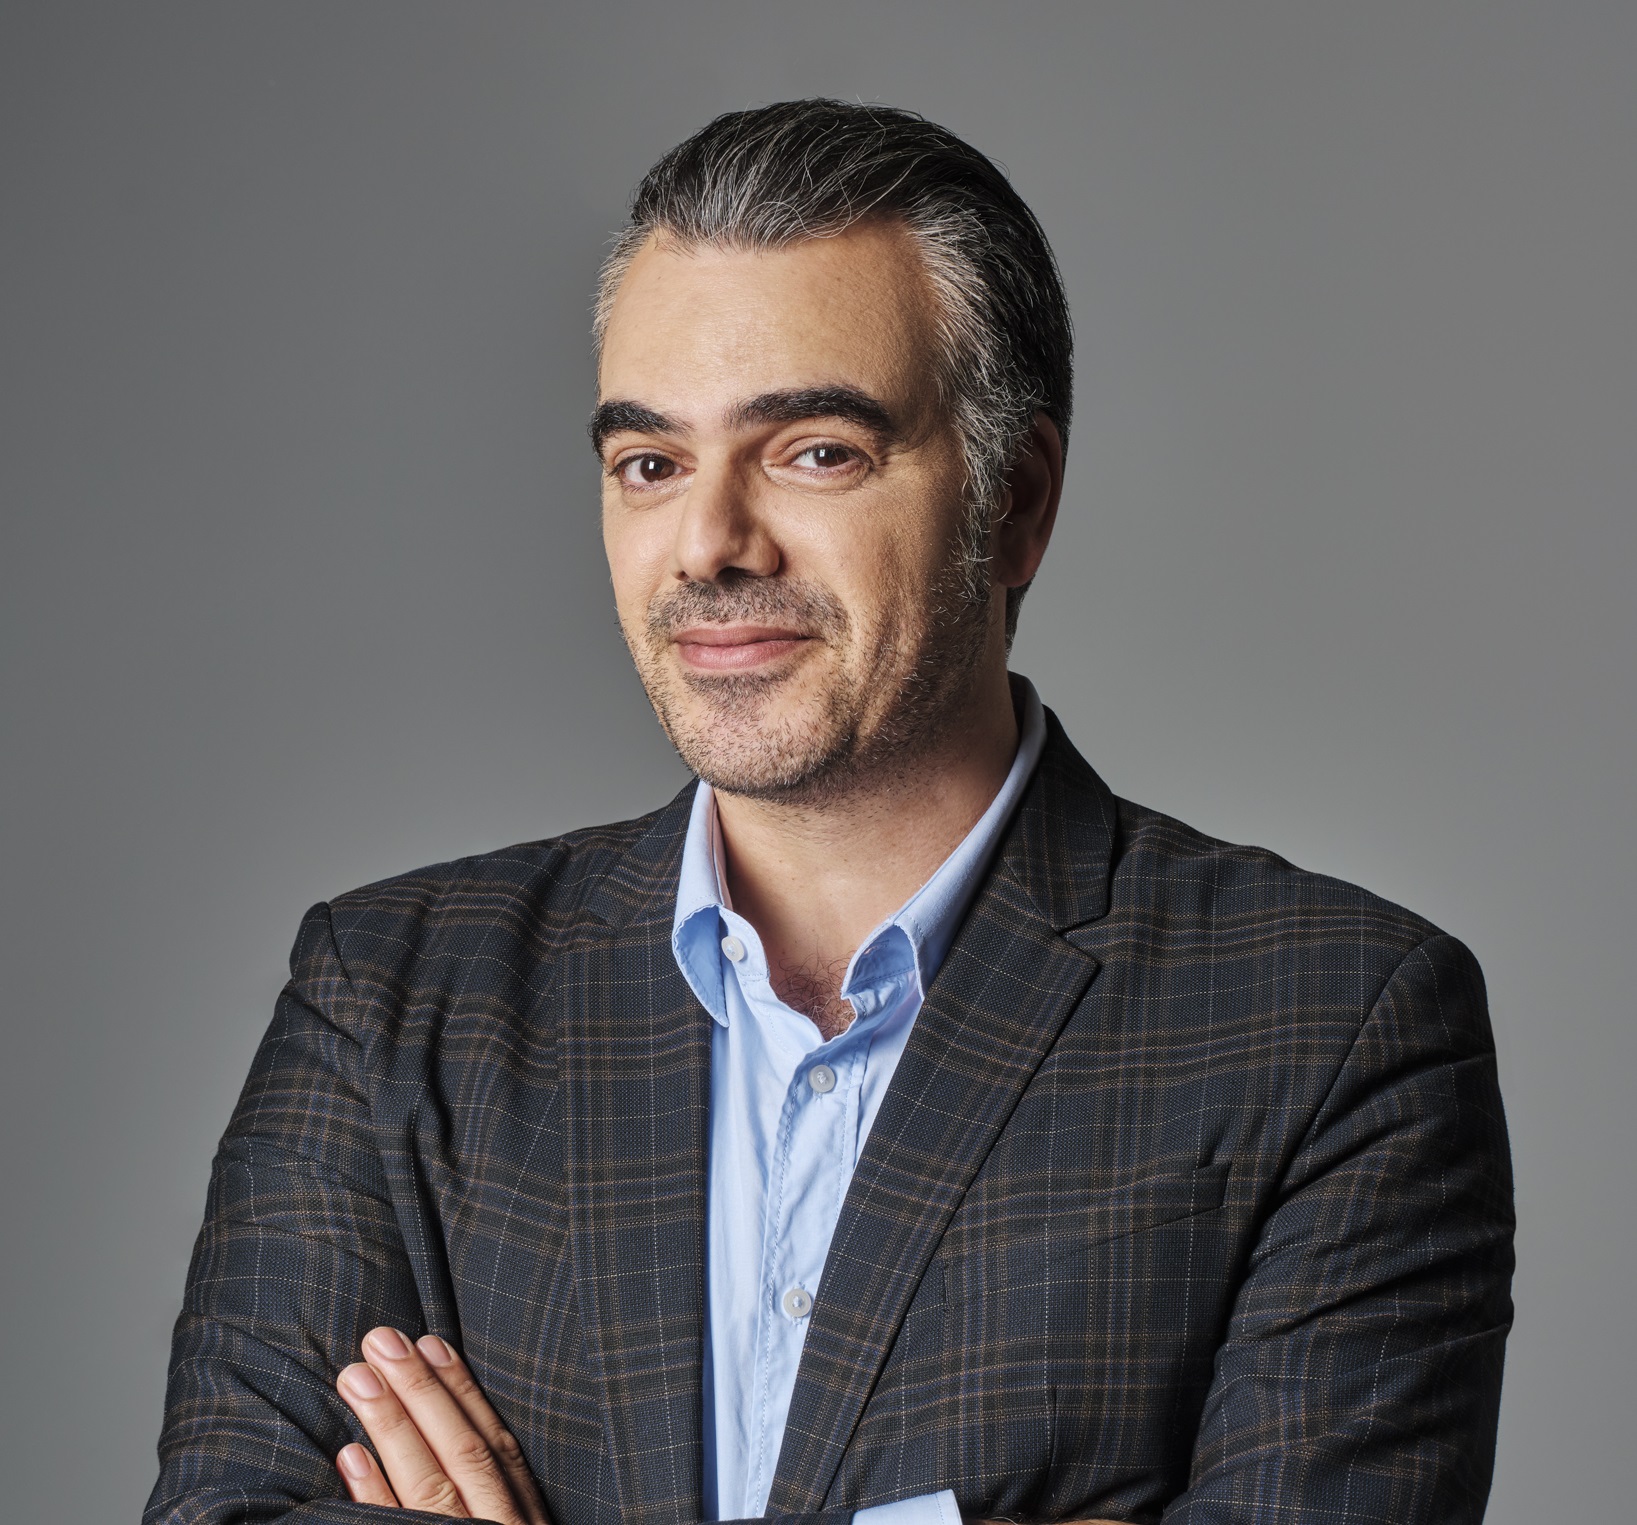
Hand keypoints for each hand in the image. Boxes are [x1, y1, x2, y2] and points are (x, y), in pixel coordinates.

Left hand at [334, 1326, 549, 1522]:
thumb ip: (498, 1495)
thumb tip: (456, 1422)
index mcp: (524, 1517)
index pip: (495, 1444)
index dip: (463, 1391)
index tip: (431, 1344)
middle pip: (463, 1452)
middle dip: (421, 1390)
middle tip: (381, 1341)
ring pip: (429, 1484)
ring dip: (391, 1426)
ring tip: (356, 1379)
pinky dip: (375, 1495)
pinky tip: (351, 1456)